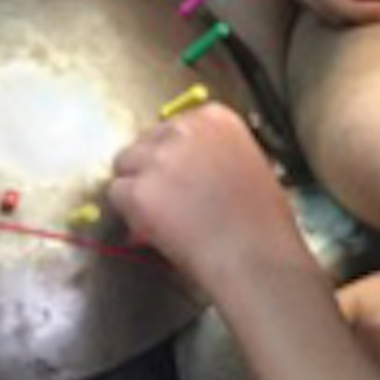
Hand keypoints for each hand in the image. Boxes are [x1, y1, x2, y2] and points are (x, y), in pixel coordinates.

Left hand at [108, 105, 309, 298]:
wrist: (256, 260)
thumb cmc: (263, 226)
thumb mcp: (248, 168)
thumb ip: (213, 157)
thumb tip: (185, 171)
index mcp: (216, 119)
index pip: (173, 127)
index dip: (173, 156)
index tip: (180, 176)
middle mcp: (184, 129)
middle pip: (145, 142)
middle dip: (151, 169)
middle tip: (168, 201)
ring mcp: (160, 159)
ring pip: (124, 164)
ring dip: (136, 188)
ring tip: (162, 217)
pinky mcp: (140, 190)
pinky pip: (116, 194)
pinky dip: (128, 213)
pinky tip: (153, 229)